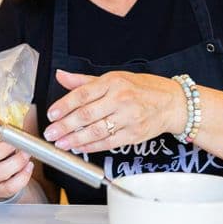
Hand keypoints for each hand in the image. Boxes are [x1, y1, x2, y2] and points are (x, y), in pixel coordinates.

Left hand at [43, 70, 184, 153]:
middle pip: (86, 115)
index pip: (82, 94)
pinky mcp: (133, 134)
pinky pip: (108, 142)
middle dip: (65, 126)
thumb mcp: (114, 77)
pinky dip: (91, 147)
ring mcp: (128, 118)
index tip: (51, 114)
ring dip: (75, 139)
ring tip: (61, 143)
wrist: (172, 103)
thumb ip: (84, 80)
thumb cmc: (142, 88)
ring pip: (96, 131)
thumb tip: (61, 76)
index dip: (64, 105)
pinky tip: (79, 148)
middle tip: (50, 133)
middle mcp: (120, 99)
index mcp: (112, 82)